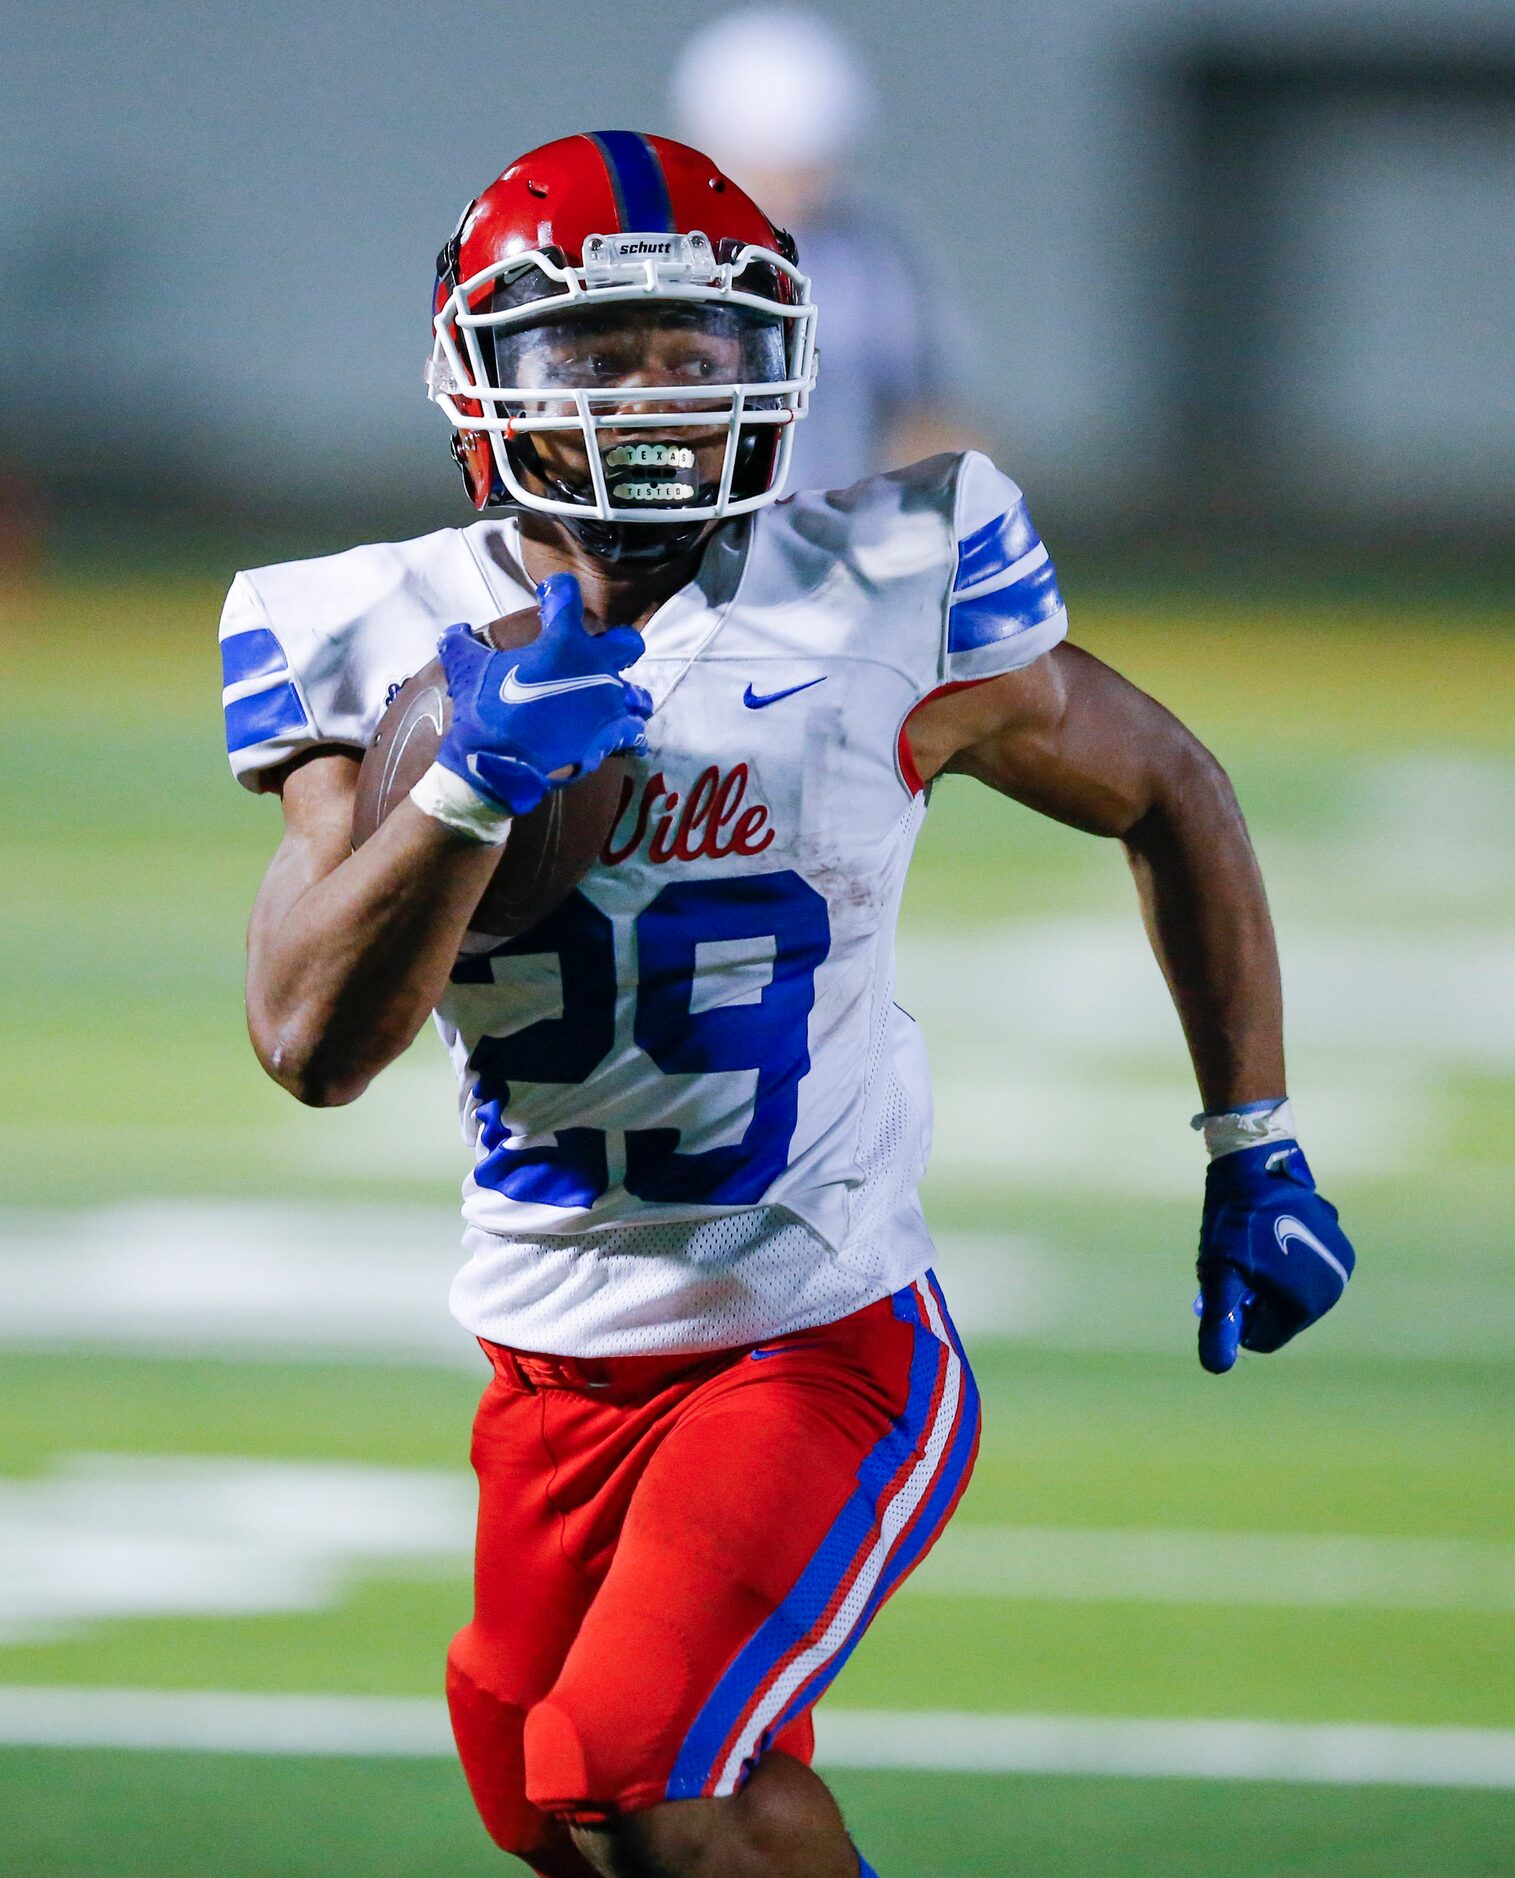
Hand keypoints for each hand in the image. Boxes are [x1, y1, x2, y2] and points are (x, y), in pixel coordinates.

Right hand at [435, 573, 650, 815]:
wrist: (500, 763)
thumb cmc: (485, 711)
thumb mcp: (467, 670)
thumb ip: (460, 644)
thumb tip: (455, 630)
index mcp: (562, 640)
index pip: (567, 595)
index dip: (557, 591)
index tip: (551, 595)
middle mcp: (596, 665)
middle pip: (627, 643)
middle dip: (618, 647)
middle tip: (599, 656)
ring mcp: (609, 701)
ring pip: (637, 693)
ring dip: (626, 697)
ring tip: (610, 705)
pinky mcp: (611, 735)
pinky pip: (633, 732)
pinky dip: (625, 734)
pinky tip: (614, 737)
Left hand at [1195, 1142, 1354, 1373]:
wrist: (1258, 1164)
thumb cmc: (1234, 1222)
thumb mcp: (1219, 1274)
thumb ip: (1220, 1322)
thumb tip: (1216, 1368)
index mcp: (1306, 1304)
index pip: (1263, 1337)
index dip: (1237, 1317)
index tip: (1227, 1284)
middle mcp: (1333, 1289)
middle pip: (1280, 1315)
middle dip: (1254, 1298)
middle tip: (1237, 1263)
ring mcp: (1340, 1265)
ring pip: (1292, 1293)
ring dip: (1269, 1281)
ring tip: (1252, 1248)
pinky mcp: (1339, 1243)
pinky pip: (1305, 1268)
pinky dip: (1286, 1262)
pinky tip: (1270, 1234)